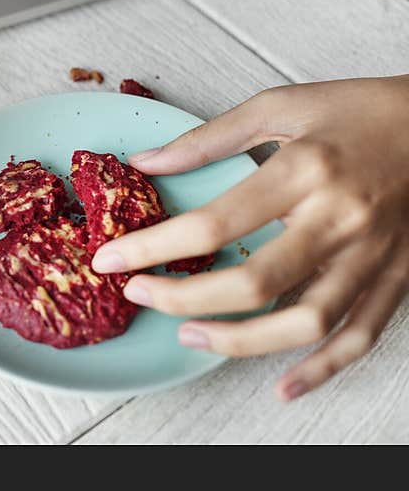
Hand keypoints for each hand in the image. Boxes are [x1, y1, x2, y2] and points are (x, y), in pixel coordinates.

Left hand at [92, 77, 408, 400]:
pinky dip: (321, 369)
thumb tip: (145, 162)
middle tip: (140, 294)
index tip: (110, 259)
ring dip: (240, 341)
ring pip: (306, 321)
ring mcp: (372, 255)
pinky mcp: (396, 277)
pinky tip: (281, 385)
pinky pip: (360, 337)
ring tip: (190, 335)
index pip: (214, 223)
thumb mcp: (280, 104)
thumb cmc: (359, 109)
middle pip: (254, 282)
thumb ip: (208, 138)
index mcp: (305, 169)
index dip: (152, 247)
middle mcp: (338, 218)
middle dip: (183, 297)